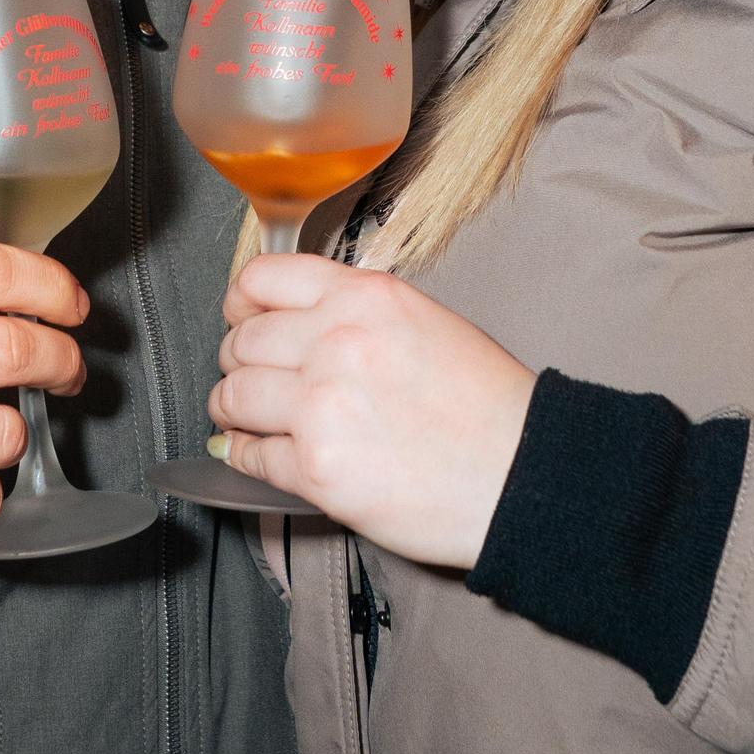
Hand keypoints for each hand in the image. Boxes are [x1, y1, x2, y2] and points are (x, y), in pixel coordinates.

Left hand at [214, 256, 535, 566]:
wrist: (521, 475)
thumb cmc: (490, 407)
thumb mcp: (428, 323)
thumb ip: (359, 316)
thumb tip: (299, 328)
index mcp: (367, 298)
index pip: (263, 278)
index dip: (241, 303)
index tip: (240, 319)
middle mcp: (337, 341)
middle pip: (242, 341)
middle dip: (237, 362)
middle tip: (248, 379)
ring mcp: (321, 404)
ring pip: (233, 396)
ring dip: (232, 410)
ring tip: (247, 419)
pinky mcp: (316, 466)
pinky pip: (249, 455)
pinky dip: (245, 456)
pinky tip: (260, 455)